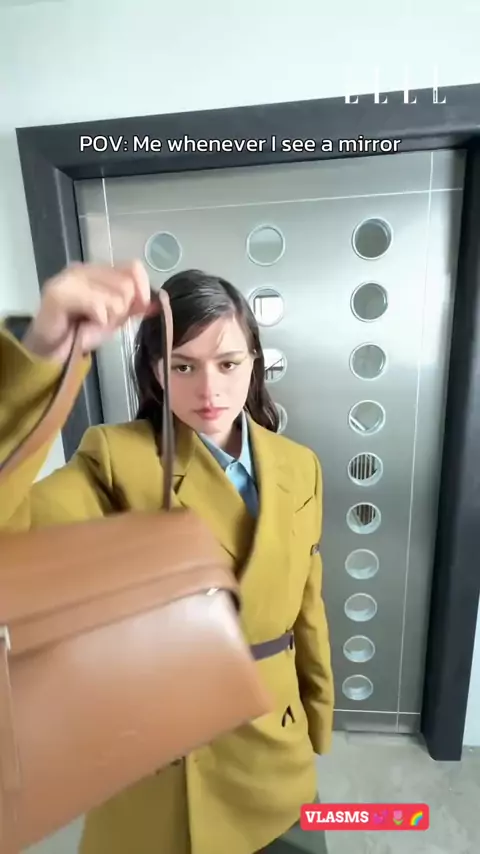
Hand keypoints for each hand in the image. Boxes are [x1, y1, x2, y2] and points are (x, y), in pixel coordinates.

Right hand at [22, 260, 151, 363]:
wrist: (53, 351)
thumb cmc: (82, 333)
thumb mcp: (115, 319)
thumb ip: (135, 307)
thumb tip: (159, 302)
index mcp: (99, 271)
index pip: (133, 267)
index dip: (143, 288)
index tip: (139, 309)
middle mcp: (85, 268)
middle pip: (127, 284)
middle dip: (123, 310)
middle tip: (104, 320)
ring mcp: (70, 278)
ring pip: (116, 296)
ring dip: (110, 317)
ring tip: (93, 323)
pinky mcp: (59, 293)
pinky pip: (97, 304)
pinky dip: (98, 319)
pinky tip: (86, 325)